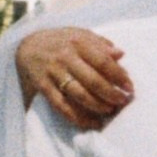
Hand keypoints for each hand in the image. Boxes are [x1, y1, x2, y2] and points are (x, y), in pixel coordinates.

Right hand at [18, 23, 132, 126]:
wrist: (27, 45)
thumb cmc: (60, 40)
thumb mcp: (79, 34)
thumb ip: (100, 43)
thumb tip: (121, 54)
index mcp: (77, 43)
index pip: (103, 61)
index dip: (119, 76)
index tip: (130, 87)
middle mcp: (65, 57)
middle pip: (93, 80)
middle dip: (111, 94)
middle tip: (123, 101)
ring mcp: (53, 73)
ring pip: (79, 94)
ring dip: (97, 105)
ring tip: (109, 110)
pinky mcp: (44, 87)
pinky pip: (62, 106)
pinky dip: (78, 117)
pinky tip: (92, 122)